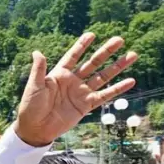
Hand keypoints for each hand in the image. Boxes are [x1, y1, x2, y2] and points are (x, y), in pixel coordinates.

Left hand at [13, 33, 137, 146]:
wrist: (36, 129)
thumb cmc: (31, 106)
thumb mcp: (34, 86)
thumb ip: (39, 70)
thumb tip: (37, 52)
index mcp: (59, 74)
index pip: (73, 56)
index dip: (82, 45)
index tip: (92, 34)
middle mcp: (73, 81)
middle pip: (93, 63)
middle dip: (106, 52)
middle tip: (119, 40)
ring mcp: (81, 92)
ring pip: (103, 77)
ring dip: (117, 67)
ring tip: (132, 55)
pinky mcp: (87, 105)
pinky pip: (105, 95)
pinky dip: (118, 88)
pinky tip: (130, 81)